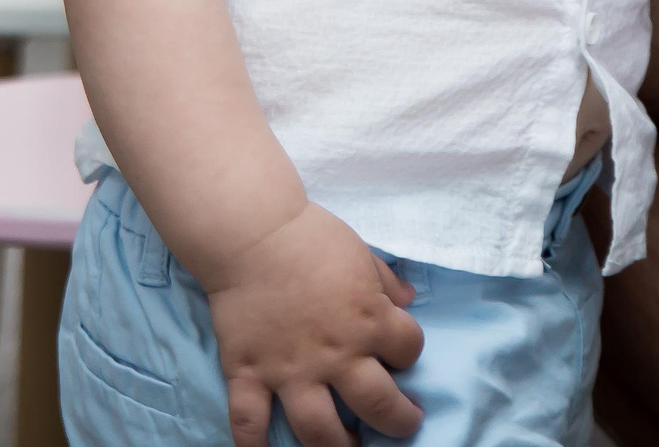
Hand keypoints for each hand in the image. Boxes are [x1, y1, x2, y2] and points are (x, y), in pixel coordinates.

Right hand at [205, 203, 424, 446]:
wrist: (252, 233)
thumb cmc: (310, 237)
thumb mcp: (362, 252)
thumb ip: (387, 280)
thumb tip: (408, 297)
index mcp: (369, 321)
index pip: (409, 349)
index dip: (409, 351)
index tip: (399, 352)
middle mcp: (336, 355)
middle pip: (379, 405)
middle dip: (398, 421)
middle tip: (402, 423)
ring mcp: (291, 371)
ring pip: (320, 431)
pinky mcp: (250, 374)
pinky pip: (250, 423)